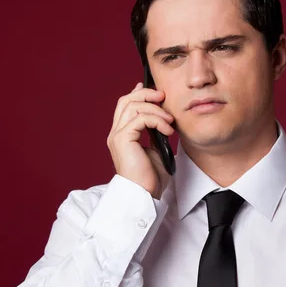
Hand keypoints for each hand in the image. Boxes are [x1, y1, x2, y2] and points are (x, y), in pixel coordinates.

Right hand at [107, 82, 174, 198]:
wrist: (144, 195)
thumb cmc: (150, 179)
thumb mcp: (155, 150)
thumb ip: (155, 134)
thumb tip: (162, 120)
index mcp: (122, 135)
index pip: (125, 106)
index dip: (138, 94)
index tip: (155, 91)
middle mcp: (116, 133)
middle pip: (126, 100)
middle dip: (146, 94)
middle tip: (163, 96)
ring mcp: (117, 136)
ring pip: (133, 106)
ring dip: (155, 109)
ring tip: (170, 120)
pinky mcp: (123, 139)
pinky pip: (140, 118)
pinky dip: (157, 120)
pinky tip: (168, 130)